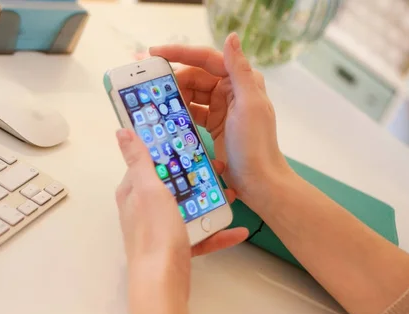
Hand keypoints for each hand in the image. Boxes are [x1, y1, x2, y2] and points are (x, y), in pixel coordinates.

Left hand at [115, 129, 247, 302]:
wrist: (163, 284)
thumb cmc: (155, 232)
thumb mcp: (148, 189)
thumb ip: (138, 160)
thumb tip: (122, 131)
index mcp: (133, 193)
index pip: (148, 163)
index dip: (168, 151)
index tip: (192, 142)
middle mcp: (144, 210)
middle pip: (172, 185)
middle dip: (197, 177)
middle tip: (220, 169)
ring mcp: (160, 231)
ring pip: (188, 209)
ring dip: (211, 202)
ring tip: (232, 196)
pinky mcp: (175, 249)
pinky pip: (199, 235)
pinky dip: (216, 232)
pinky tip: (238, 230)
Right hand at [150, 33, 291, 208]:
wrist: (258, 181)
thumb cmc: (256, 144)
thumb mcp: (249, 104)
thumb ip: (239, 70)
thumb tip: (231, 37)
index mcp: (240, 81)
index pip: (206, 59)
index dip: (180, 53)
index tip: (154, 53)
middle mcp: (231, 90)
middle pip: (195, 77)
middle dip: (173, 79)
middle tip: (150, 86)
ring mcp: (221, 108)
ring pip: (191, 94)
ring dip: (174, 96)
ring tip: (154, 101)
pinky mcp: (213, 125)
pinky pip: (191, 112)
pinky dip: (179, 112)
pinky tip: (165, 116)